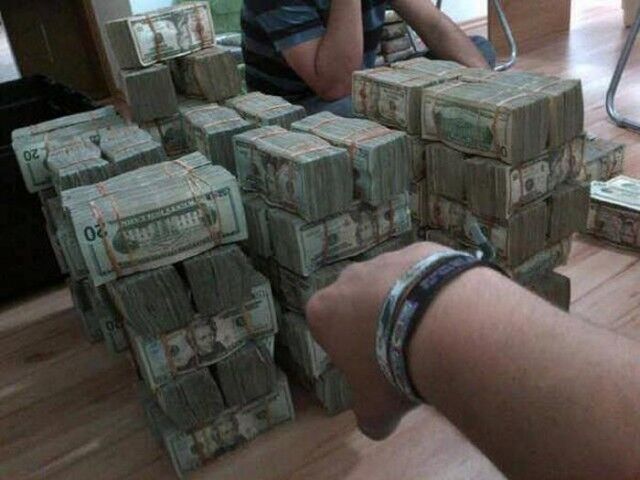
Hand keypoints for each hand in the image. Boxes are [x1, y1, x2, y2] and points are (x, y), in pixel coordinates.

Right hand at [306, 242, 450, 439]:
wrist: (440, 325)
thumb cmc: (391, 368)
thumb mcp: (376, 408)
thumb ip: (369, 418)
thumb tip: (375, 428)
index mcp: (323, 311)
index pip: (326, 326)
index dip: (348, 345)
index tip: (370, 362)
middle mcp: (347, 278)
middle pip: (357, 301)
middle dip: (374, 320)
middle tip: (402, 347)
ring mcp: (383, 258)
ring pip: (390, 283)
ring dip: (404, 301)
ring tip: (432, 329)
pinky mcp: (419, 249)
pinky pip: (422, 271)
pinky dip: (432, 287)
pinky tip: (451, 310)